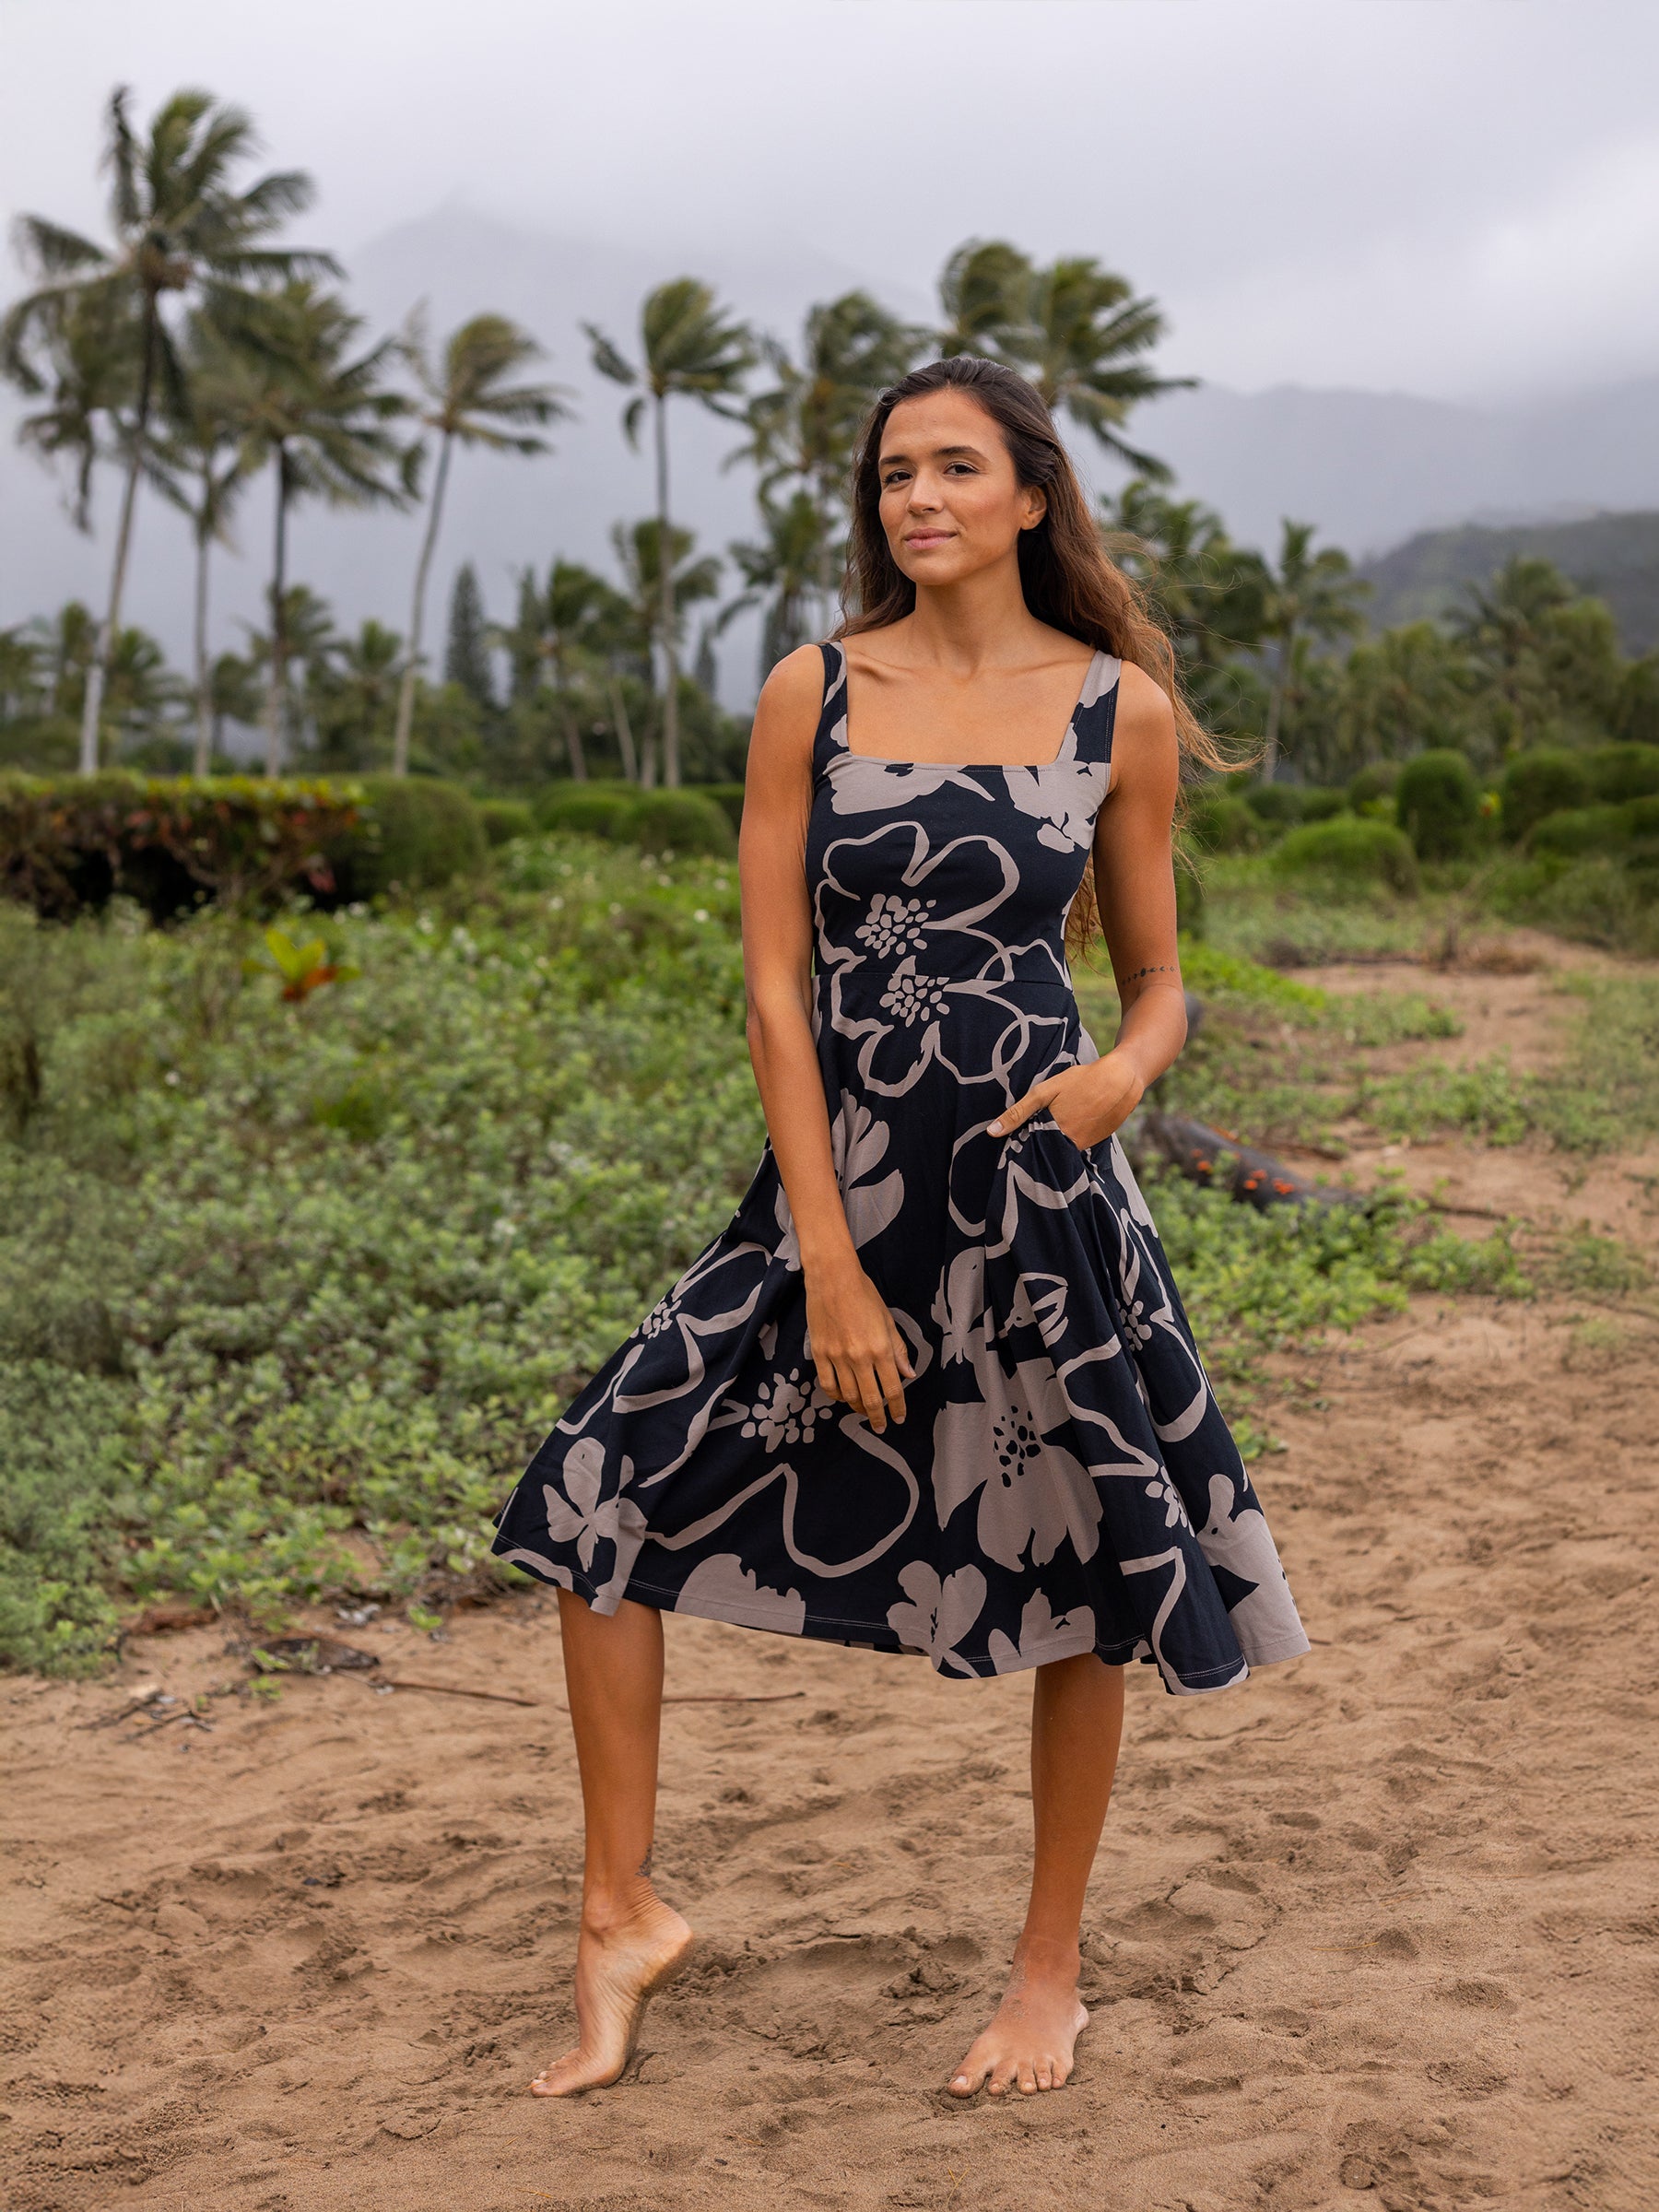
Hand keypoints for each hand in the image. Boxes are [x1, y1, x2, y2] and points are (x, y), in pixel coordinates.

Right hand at [803, 1252, 914, 1432]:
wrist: (832, 1278)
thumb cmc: (864, 1294)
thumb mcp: (887, 1321)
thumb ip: (898, 1350)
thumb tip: (908, 1375)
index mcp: (881, 1348)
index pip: (893, 1389)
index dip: (898, 1408)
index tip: (899, 1419)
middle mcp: (859, 1357)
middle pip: (870, 1399)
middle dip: (878, 1417)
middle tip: (881, 1426)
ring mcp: (837, 1357)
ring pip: (848, 1395)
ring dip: (857, 1407)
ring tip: (863, 1410)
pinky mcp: (819, 1353)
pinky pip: (827, 1384)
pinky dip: (836, 1396)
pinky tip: (843, 1396)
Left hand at [988, 1049, 1146, 1152]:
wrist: (1122, 1080)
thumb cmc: (1081, 1081)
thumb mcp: (1045, 1092)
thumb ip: (1018, 1113)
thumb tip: (992, 1132)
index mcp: (1052, 1135)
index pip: (1029, 1151)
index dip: (1020, 1147)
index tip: (1012, 1145)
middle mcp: (1068, 1147)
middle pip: (1044, 1153)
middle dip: (1036, 1147)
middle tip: (1031, 1134)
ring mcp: (1084, 1147)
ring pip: (1060, 1151)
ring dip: (1053, 1144)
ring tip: (1052, 1125)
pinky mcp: (1095, 1144)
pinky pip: (1075, 1147)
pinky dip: (1068, 1140)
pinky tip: (1070, 1123)